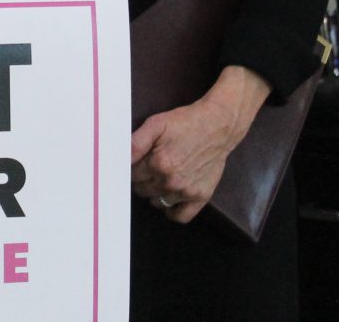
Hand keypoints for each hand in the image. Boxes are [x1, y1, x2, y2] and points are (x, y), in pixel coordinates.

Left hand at [130, 66, 268, 223]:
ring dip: (153, 193)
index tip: (136, 163)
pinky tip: (168, 198)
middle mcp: (171, 181)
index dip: (131, 168)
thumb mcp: (157, 123)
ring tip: (158, 179)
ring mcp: (187, 192)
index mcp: (158, 163)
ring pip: (157, 202)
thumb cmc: (185, 122)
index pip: (132, 175)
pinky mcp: (201, 197)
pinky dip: (171, 211)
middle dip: (140, 180)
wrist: (217, 126)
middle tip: (147, 169)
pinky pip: (180, 216)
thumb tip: (121, 158)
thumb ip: (136, 141)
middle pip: (142, 190)